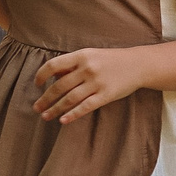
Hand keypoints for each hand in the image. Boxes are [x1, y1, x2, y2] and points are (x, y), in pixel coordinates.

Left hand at [33, 46, 149, 123]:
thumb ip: (72, 65)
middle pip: (59, 86)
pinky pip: (85, 107)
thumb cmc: (110, 60)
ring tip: (45, 116)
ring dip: (55, 109)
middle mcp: (87, 69)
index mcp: (81, 56)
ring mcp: (97, 83)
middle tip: (36, 108)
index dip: (41, 75)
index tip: (36, 85)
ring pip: (70, 98)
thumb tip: (52, 76)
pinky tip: (63, 120)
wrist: (138, 64)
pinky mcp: (106, 95)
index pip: (53, 65)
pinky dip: (72, 114)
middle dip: (45, 98)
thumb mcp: (90, 55)